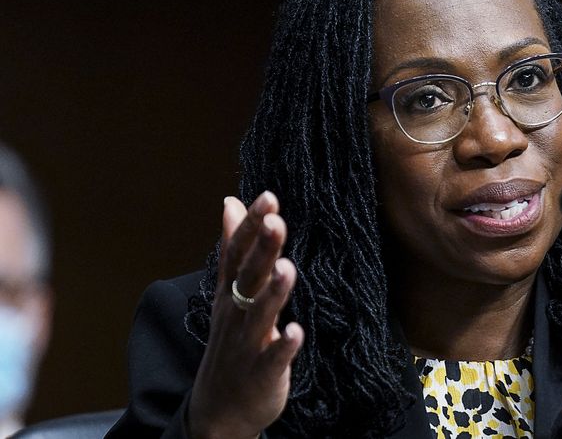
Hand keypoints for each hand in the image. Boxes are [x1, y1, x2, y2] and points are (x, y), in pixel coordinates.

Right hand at [187, 192, 303, 438]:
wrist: (219, 409)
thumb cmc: (231, 342)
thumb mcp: (228, 293)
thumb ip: (234, 247)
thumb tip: (231, 202)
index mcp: (230, 293)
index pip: (237, 254)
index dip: (251, 226)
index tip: (268, 198)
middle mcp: (236, 314)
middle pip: (248, 277)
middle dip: (262, 250)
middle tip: (275, 221)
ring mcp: (247, 344)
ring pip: (260, 314)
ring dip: (274, 292)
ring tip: (287, 268)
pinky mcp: (262, 374)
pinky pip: (274, 359)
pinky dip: (284, 346)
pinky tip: (296, 332)